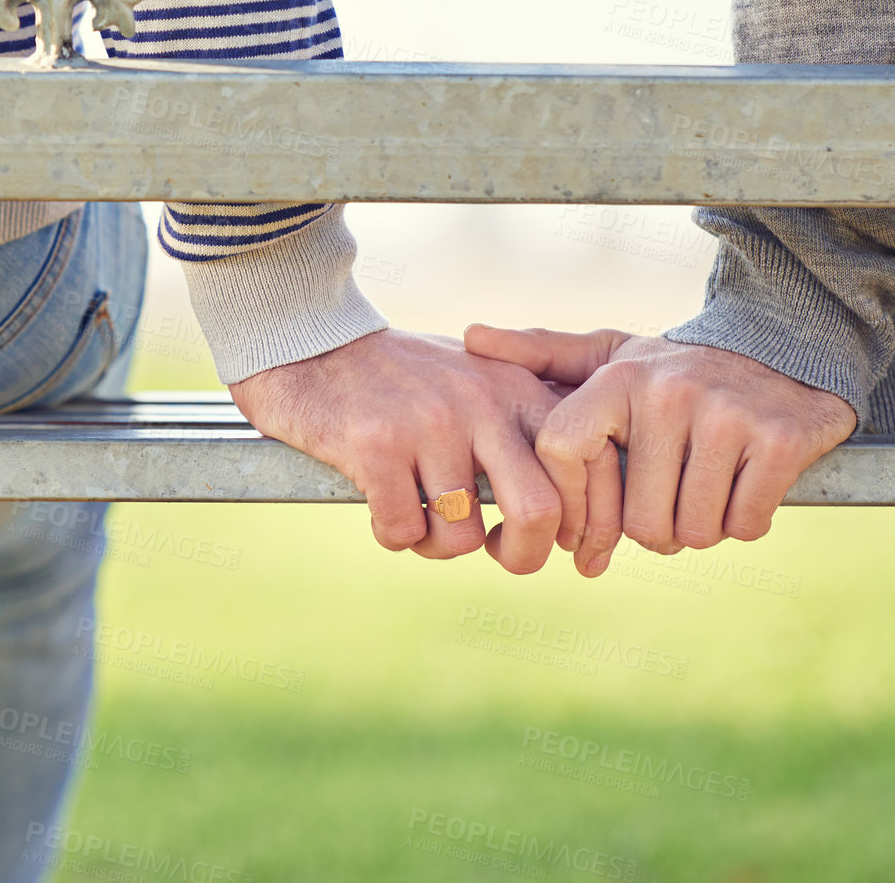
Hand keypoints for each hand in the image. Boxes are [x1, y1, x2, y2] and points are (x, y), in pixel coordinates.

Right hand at [230, 329, 562, 573]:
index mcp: (515, 387)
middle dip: (524, 555)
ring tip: (420, 516)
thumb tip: (571, 502)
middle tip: (500, 554)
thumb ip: (522, 422)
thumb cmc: (402, 375)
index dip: (578, 520)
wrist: (315, 339)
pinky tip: (381, 505)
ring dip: (437, 544)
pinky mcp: (377, 445)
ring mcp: (429, 423)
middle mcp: (480, 403)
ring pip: (461, 536)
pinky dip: (393, 535)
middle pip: (538, 510)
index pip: (579, 464)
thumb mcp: (477, 377)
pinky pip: (402, 532)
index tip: (552, 537)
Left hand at [463, 326, 855, 576]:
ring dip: (701, 527)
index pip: (562, 455)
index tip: (589, 527)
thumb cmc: (679, 370)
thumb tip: (470, 339)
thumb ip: (543, 354)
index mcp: (619, 378)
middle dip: (655, 527)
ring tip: (706, 488)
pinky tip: (745, 485)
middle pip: (638, 520)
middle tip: (671, 495)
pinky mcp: (780, 441)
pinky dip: (745, 521)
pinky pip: (743, 525)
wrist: (784, 351)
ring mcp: (727, 415)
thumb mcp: (612, 356)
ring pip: (691, 531)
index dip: (574, 506)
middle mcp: (669, 392)